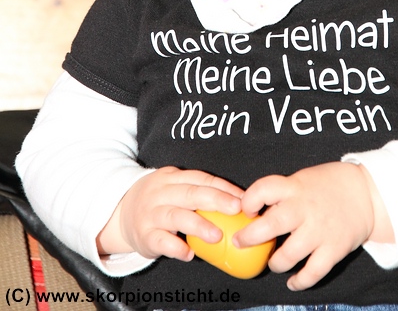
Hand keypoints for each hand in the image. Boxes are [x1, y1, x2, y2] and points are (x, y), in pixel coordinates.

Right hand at [97, 166, 242, 260]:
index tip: (242, 197)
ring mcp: (151, 213)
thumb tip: (236, 201)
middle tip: (236, 209)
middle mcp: (160, 192)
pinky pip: (162, 241)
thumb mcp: (174, 187)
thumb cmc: (159, 201)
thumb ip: (198, 191)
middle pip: (191, 193)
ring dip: (199, 225)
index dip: (223, 187)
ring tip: (217, 235)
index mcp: (172, 177)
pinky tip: (189, 253)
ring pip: (176, 216)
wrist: (121, 214)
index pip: (200, 179)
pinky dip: (176, 247)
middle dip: (216, 200)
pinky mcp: (145, 235)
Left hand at [234, 162, 392, 290]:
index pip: (264, 189)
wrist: (366, 192)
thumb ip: (281, 193)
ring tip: (274, 262)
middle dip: (250, 237)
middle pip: (272, 224)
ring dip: (275, 263)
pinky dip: (300, 282)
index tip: (247, 210)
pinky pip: (313, 272)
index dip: (249, 200)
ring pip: (289, 254)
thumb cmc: (327, 185)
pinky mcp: (334, 249)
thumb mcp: (302, 179)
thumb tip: (253, 211)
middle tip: (240, 242)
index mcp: (295, 187)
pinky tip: (292, 282)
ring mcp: (320, 230)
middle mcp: (305, 208)